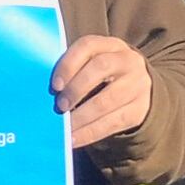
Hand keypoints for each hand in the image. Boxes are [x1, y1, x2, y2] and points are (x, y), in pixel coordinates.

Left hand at [53, 33, 153, 148]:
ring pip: (107, 100)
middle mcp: (127, 61)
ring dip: (81, 116)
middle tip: (60, 106)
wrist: (137, 87)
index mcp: (110, 45)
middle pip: (100, 68)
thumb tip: (44, 90)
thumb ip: (72, 71)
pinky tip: (74, 139)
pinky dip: (90, 133)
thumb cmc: (102, 75)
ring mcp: (137, 85)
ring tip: (64, 128)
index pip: (88, 46)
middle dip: (76, 88)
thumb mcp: (92, 64)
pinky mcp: (139, 109)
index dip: (69, 64)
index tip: (55, 85)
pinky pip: (113, 122)